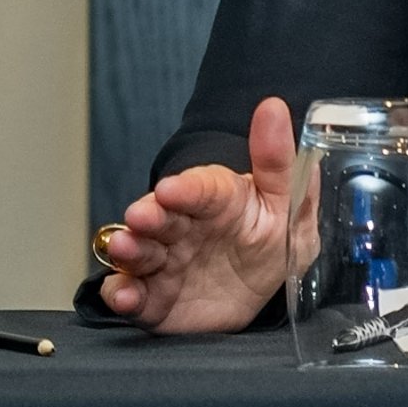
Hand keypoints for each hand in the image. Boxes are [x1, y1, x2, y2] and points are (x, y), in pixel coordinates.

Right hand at [96, 96, 303, 331]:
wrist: (253, 294)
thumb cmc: (266, 240)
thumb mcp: (284, 206)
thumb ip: (279, 162)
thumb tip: (274, 108)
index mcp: (216, 201)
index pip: (201, 189)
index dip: (187, 188)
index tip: (172, 189)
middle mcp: (183, 227)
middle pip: (161, 216)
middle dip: (148, 214)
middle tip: (139, 216)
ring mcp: (164, 261)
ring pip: (140, 251)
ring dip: (129, 249)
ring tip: (123, 248)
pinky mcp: (152, 297)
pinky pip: (131, 294)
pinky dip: (123, 293)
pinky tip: (124, 295)